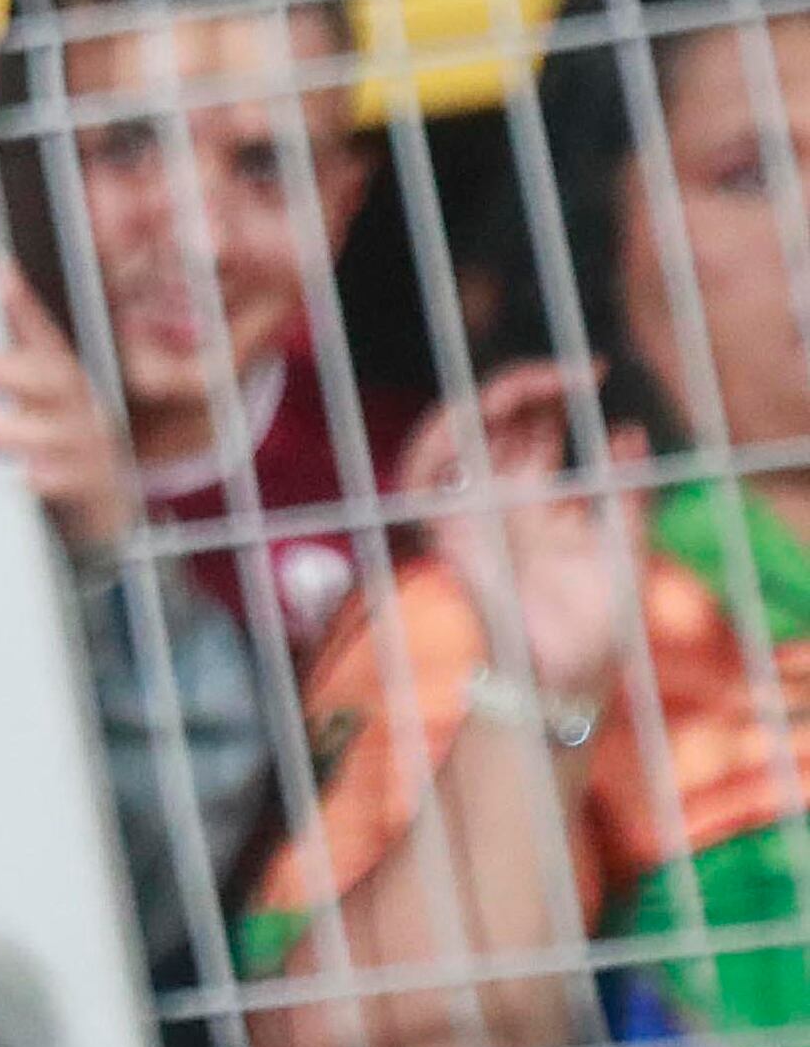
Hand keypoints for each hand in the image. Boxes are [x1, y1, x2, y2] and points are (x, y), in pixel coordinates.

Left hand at [0, 265, 128, 556]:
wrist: (104, 514)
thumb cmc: (53, 449)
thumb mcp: (32, 407)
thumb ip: (0, 375)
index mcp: (63, 382)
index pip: (44, 336)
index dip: (24, 306)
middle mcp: (80, 409)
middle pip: (49, 380)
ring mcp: (89, 449)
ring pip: (52, 434)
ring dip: (3, 430)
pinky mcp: (91, 491)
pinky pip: (70, 484)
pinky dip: (46, 479)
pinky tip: (19, 477)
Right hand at [411, 362, 644, 714]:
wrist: (571, 674)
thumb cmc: (600, 622)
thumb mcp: (625, 544)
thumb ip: (624, 490)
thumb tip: (626, 429)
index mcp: (540, 498)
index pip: (535, 425)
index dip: (556, 392)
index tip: (595, 372)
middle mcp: (500, 496)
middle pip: (494, 419)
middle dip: (527, 386)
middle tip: (571, 374)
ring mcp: (470, 509)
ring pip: (452, 432)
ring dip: (482, 402)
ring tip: (527, 388)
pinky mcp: (445, 527)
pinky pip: (420, 472)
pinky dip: (435, 441)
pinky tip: (472, 420)